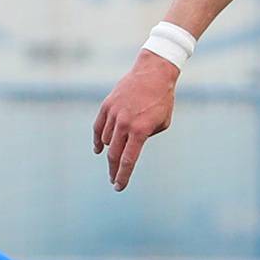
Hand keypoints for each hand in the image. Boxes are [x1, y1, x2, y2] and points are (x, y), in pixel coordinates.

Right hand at [92, 52, 180, 190]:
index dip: (123, 176)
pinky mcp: (107, 105)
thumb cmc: (162, 100)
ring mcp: (114, 114)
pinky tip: (98, 148)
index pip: (128, 161)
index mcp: (141, 131)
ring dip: (110, 151)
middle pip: (114, 155)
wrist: (153, 73)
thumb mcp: (162, 123)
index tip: (118, 187)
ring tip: (115, 157)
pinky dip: (97, 139)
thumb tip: (130, 146)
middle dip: (113, 170)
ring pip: (105, 141)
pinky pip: (98, 127)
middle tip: (114, 179)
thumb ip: (146, 137)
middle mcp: (124, 123)